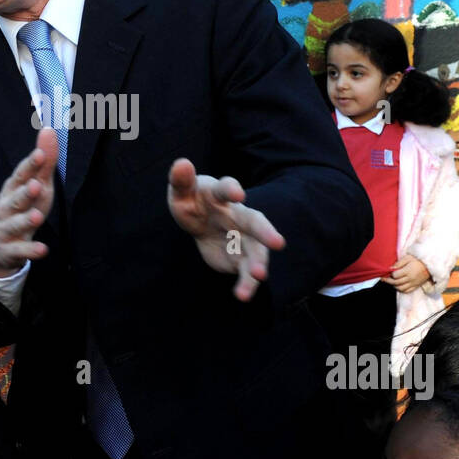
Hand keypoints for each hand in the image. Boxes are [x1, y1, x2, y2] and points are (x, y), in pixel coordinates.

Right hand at [0, 127, 57, 276]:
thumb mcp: (35, 185)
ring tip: (37, 217)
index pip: (21, 175)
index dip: (30, 166)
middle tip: (36, 185)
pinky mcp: (10, 250)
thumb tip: (50, 130)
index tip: (40, 154)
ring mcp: (6, 229)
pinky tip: (43, 250)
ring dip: (25, 220)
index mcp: (13, 189)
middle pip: (15, 199)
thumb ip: (44, 162)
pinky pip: (20, 250)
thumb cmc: (21, 208)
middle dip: (24, 193)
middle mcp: (7, 207)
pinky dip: (30, 250)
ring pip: (14, 224)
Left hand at [167, 158, 284, 301]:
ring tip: (259, 276)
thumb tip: (181, 163)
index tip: (238, 194)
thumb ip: (180, 180)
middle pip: (255, 222)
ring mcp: (243, 238)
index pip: (228, 189)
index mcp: (222, 195)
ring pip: (256, 251)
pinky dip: (246, 284)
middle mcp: (239, 215)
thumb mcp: (181, 192)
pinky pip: (246, 272)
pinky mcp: (240, 258)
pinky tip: (242, 295)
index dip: (232, 190)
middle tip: (278, 243)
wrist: (201, 223)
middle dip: (266, 232)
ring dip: (259, 263)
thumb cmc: (192, 202)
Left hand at [382, 256, 430, 292]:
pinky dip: (401, 290)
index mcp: (408, 271)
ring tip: (390, 282)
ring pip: (400, 288)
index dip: (390, 274)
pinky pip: (407, 291)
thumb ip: (399, 263)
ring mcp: (413, 283)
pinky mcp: (416, 286)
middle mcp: (410, 278)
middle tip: (384, 278)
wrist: (430, 265)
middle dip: (388, 281)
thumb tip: (390, 268)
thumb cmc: (418, 260)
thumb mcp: (408, 258)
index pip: (395, 275)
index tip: (387, 272)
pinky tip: (397, 286)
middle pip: (396, 282)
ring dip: (394, 286)